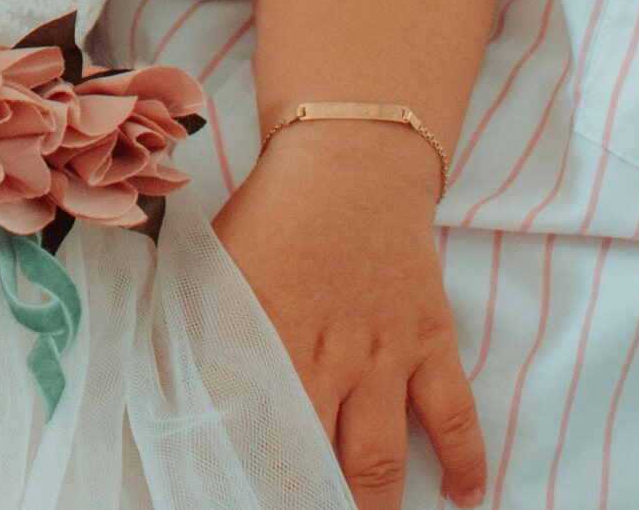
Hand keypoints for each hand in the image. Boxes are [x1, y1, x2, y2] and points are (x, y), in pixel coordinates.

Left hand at [214, 124, 485, 509]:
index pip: (237, 420)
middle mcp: (322, 355)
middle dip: (303, 498)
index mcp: (260, 333)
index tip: (221, 486)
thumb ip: (203, 324)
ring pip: (379, 456)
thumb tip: (174, 378)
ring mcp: (383, 355)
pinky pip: (453, 415)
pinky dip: (465, 462)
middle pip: (311, 456)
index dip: (228, 463)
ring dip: (372, 502)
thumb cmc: (273, 213)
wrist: (350, 163)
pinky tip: (463, 494)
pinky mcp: (431, 343)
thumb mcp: (218, 263)